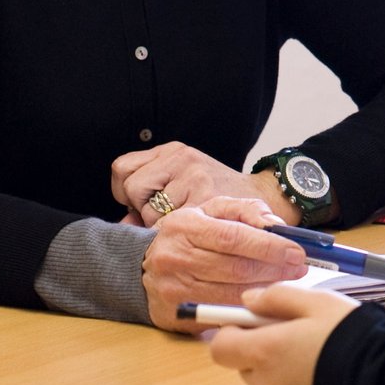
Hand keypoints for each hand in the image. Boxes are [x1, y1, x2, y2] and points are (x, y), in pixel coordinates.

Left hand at [112, 141, 269, 225]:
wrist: (264, 200)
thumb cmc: (217, 197)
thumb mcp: (182, 183)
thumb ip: (147, 198)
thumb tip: (120, 228)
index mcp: (172, 151)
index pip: (122, 167)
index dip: (126, 191)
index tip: (144, 203)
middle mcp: (182, 158)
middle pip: (131, 187)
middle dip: (142, 209)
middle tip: (165, 216)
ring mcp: (194, 176)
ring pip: (148, 210)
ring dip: (160, 224)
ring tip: (184, 222)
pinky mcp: (206, 198)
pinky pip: (168, 225)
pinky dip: (175, 233)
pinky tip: (192, 231)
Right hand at [143, 197, 308, 331]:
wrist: (143, 267)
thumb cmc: (187, 236)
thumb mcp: (211, 211)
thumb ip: (245, 211)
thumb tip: (275, 224)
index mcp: (184, 226)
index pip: (233, 237)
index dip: (269, 246)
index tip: (296, 251)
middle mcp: (175, 257)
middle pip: (235, 268)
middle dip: (274, 269)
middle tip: (299, 268)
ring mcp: (173, 288)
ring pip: (231, 294)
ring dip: (265, 290)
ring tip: (286, 282)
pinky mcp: (175, 314)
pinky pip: (220, 313)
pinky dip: (246, 308)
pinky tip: (263, 300)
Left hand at [206, 283, 358, 384]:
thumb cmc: (353, 336)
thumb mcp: (319, 302)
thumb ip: (278, 297)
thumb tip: (248, 299)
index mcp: (265, 351)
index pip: (221, 347)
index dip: (232, 331)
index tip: (254, 321)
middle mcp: (266, 384)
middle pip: (245, 365)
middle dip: (262, 349)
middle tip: (297, 333)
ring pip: (269, 383)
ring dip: (282, 369)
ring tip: (321, 354)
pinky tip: (329, 376)